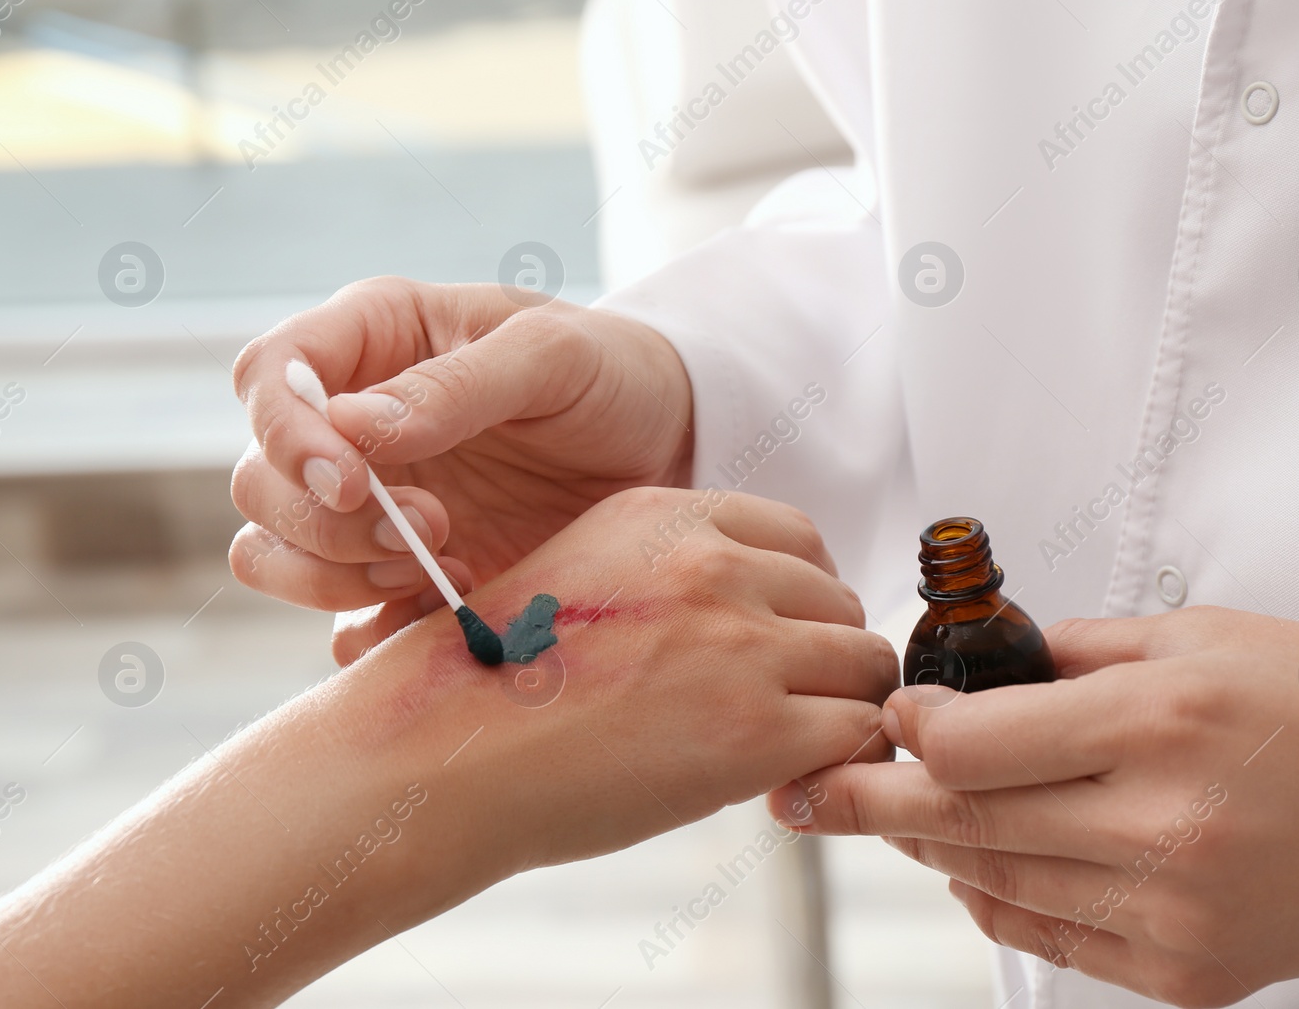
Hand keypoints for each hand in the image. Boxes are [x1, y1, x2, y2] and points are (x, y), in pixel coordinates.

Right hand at [227, 278, 693, 662]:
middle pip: (260, 482)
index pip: (268, 376)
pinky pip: (339, 620)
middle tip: (434, 527)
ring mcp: (368, 505)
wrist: (668, 450)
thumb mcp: (552, 357)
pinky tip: (452, 610)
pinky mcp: (399, 575)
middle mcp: (349, 424)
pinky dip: (373, 631)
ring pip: (273, 554)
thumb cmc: (611, 374)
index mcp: (373, 340)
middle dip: (327, 521)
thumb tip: (350, 428)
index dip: (285, 434)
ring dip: (336, 577)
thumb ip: (456, 386)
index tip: (351, 482)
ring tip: (442, 567)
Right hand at [370, 485, 894, 876]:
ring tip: (789, 747)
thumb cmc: (491, 688)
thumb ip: (665, 571)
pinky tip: (787, 782)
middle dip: (820, 653)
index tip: (778, 643)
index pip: (799, 539)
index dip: (801, 598)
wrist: (434, 764)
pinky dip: (839, 761)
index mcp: (663, 516)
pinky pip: (856, 731)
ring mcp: (737, 642)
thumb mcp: (577, 575)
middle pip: (838, 599)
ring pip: (864, 662)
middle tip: (781, 706)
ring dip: (839, 705)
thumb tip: (752, 608)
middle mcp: (710, 563)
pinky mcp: (752, 728)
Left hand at [767, 606, 1298, 1006]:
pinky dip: (1001, 902)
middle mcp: (1159, 824)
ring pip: (994, 885)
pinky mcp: (1188, 972)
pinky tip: (982, 868)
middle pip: (958, 821)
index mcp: (1157, 721)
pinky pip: (1053, 941)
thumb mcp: (1199, 636)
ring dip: (932, 849)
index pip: (967, 743)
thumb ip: (1078, 653)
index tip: (891, 713)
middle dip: (871, 800)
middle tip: (817, 787)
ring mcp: (1173, 911)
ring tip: (902, 816)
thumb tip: (982, 672)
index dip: (905, 728)